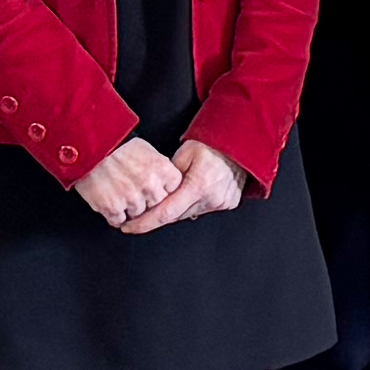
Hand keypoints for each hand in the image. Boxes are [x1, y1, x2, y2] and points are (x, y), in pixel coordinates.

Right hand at [74, 138, 186, 226]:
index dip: (162, 188)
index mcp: (161, 168)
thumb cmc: (113, 143)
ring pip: (138, 214)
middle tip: (134, 189)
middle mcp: (149, 184)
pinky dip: (113, 214)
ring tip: (118, 192)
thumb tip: (164, 181)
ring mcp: (131, 198)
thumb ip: (157, 167)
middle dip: (147, 199)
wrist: (86, 144)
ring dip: (129, 207)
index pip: (173, 188)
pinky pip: (118, 220)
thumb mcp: (144, 148)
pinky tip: (109, 199)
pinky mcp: (112, 208)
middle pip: (156, 204)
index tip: (154, 186)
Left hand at [118, 141, 245, 232]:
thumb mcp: (185, 152)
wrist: (241, 142)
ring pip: (188, 213)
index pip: (165, 212)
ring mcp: (221, 202)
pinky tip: (191, 191)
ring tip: (173, 191)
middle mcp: (211, 197)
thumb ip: (168, 173)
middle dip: (157, 215)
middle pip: (175, 216)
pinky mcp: (228, 203)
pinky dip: (192, 204)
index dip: (144, 222)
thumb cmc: (212, 143)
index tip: (128, 227)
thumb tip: (154, 189)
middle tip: (140, 211)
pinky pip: (202, 209)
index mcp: (199, 184)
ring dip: (176, 208)